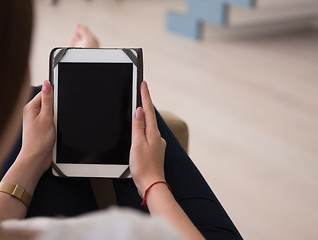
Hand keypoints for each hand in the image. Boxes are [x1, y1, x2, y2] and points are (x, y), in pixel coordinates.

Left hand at [20, 80, 54, 173]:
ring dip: (57, 119)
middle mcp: (33, 114)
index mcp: (30, 108)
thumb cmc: (38, 141)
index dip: (54, 97)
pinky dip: (56, 125)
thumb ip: (48, 100)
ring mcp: (38, 121)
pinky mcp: (43, 129)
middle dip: (56, 110)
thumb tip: (47, 84)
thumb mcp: (46, 117)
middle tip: (54, 119)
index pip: (45, 94)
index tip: (57, 104)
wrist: (37, 158)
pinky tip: (54, 132)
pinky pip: (53, 122)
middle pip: (50, 104)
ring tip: (53, 128)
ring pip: (53, 113)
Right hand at [130, 81, 166, 197]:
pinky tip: (140, 131)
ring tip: (140, 107)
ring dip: (144, 116)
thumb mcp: (138, 144)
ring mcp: (157, 144)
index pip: (149, 110)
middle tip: (142, 91)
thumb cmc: (144, 167)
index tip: (144, 84)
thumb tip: (140, 110)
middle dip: (146, 103)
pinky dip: (143, 129)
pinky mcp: (154, 151)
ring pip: (149, 126)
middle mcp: (157, 137)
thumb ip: (138, 126)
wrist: (152, 185)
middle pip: (150, 116)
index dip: (146, 96)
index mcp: (153, 133)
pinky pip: (148, 135)